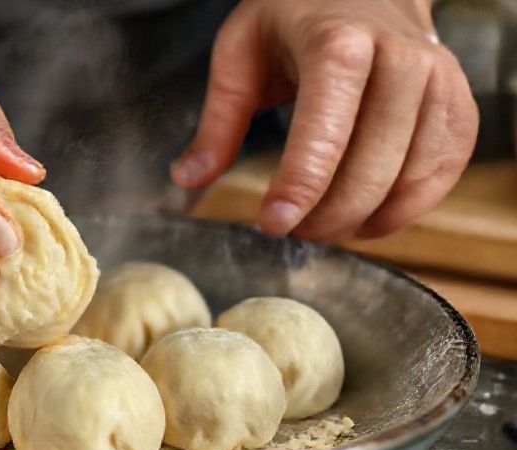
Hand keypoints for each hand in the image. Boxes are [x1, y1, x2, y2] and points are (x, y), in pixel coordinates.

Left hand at [172, 0, 477, 240]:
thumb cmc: (293, 19)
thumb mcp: (240, 54)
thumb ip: (217, 122)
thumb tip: (187, 179)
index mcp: (337, 43)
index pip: (325, 127)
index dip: (301, 185)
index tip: (272, 225)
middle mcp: (399, 57)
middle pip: (374, 161)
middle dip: (330, 213)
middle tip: (293, 232)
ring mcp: (437, 78)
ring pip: (413, 171)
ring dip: (367, 217)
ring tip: (325, 228)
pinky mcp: (458, 100)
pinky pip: (445, 168)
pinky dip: (410, 206)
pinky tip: (372, 219)